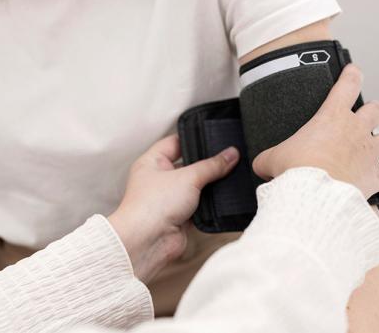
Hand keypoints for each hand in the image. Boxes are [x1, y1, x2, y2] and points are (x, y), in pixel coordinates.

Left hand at [107, 135, 238, 282]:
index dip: (193, 139)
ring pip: (195, 186)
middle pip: (188, 165)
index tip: (214, 136)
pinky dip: (210, 204)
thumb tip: (231, 154)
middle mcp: (159, 179)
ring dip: (210, 185)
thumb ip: (212, 165)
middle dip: (206, 164)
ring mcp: (169, 199)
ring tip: (231, 174)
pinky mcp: (179, 217)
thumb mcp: (188, 177)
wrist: (147, 242)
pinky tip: (225, 197)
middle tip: (228, 156)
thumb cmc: (153, 205)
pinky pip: (199, 206)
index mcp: (152, 162)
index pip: (175, 142)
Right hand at [252, 64, 378, 198]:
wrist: (315, 196)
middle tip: (368, 113)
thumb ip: (270, 158)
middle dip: (373, 111)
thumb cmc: (298, 173)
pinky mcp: (375, 177)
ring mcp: (368, 153)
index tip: (354, 71)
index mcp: (332, 117)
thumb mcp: (273, 159)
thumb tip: (262, 166)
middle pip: (375, 110)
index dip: (352, 75)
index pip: (347, 85)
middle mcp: (355, 131)